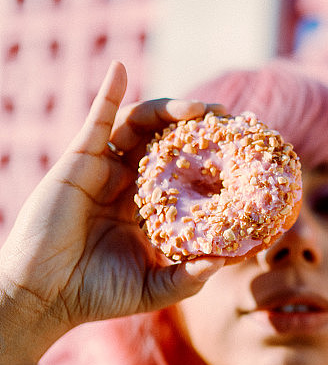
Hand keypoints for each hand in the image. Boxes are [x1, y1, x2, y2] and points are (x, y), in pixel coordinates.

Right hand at [0, 62, 224, 364]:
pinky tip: (120, 68)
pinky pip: (96, 120)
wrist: (44, 296)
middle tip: (227, 120)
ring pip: (141, 125)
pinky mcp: (79, 161)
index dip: (216, 158)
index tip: (245, 149)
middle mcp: (132, 183)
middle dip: (199, 127)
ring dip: (169, 110)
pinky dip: (109, 92)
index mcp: (152, 208)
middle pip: (169, 142)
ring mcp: (106, 169)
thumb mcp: (155, 289)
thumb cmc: (97, 294)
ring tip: (199, 110)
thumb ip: (190, 278)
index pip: (190, 172)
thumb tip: (227, 262)